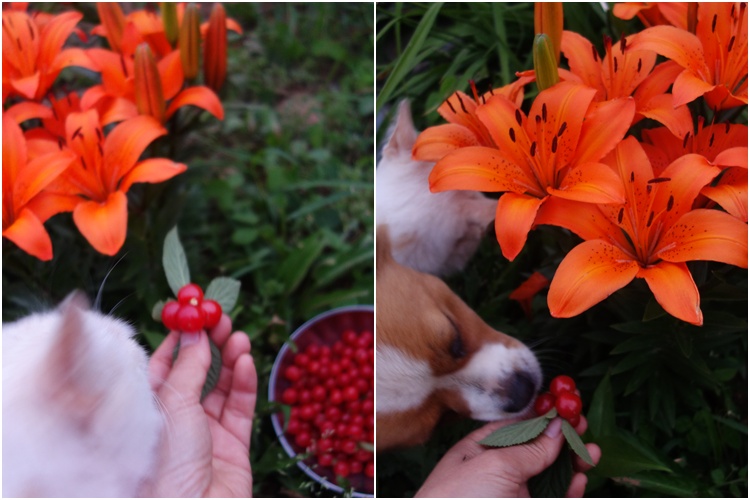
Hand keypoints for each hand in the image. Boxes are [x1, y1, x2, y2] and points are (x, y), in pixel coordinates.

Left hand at [141, 314, 256, 496]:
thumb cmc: (167, 465)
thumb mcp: (174, 406)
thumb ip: (189, 368)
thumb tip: (195, 334)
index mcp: (153, 410)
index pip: (166, 365)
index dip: (180, 338)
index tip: (194, 312)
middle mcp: (179, 419)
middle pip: (197, 372)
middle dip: (210, 344)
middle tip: (221, 318)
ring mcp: (207, 432)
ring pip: (221, 386)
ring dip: (230, 359)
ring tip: (237, 336)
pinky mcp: (234, 445)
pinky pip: (240, 407)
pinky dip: (244, 383)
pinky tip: (245, 362)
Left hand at [415, 416, 600, 497]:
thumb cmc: (459, 499)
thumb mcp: (494, 465)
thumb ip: (529, 448)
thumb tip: (556, 427)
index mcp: (480, 450)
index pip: (516, 426)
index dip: (541, 416)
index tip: (566, 406)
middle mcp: (498, 471)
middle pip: (537, 449)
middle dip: (561, 438)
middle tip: (584, 427)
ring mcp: (513, 494)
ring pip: (549, 475)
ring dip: (571, 463)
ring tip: (591, 452)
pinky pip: (553, 496)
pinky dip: (569, 489)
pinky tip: (580, 479)